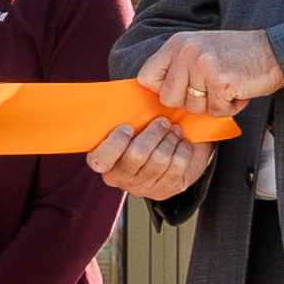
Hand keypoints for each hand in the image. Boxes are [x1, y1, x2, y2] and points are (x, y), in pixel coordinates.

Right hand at [89, 117, 214, 203]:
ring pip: (159, 160)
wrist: (169, 152)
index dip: (115, 144)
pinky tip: (183, 143)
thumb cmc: (143, 133)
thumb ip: (123, 114)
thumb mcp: (129, 123)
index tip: (128, 127)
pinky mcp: (163, 191)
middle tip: (162, 121)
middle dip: (153, 134)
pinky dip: (183, 151)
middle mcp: (118, 178)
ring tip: (175, 129)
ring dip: (170, 140)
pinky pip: (176, 168)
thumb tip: (126, 92)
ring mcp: (140, 187)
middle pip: (136, 155)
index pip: (100, 160)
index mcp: (101, 160)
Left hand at [135, 28, 281, 122]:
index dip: (162, 91)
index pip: (146, 77)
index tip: (181, 91)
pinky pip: (216, 111)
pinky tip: (239, 92)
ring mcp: (204, 65)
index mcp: (177, 44)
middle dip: (190, 102)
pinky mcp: (222, 81)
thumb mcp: (201, 50)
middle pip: (169, 99)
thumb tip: (157, 96)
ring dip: (213, 105)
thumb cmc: (239, 55)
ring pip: (193, 108)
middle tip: (211, 91)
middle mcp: (186, 52)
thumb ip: (179, 68)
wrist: (277, 50)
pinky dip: (230, 108)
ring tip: (227, 88)